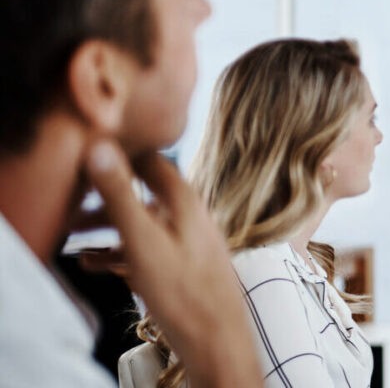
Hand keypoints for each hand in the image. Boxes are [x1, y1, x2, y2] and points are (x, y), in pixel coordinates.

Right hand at [82, 140, 260, 387]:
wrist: (217, 341)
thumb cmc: (183, 293)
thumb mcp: (143, 240)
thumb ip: (121, 195)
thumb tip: (101, 147)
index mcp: (186, 202)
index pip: (153, 160)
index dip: (123, 155)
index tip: (92, 158)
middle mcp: (192, 217)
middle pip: (144, 195)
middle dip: (106, 201)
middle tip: (72, 212)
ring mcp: (190, 242)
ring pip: (144, 225)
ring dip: (109, 230)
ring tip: (76, 241)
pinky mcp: (186, 267)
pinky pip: (150, 250)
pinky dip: (121, 251)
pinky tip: (96, 264)